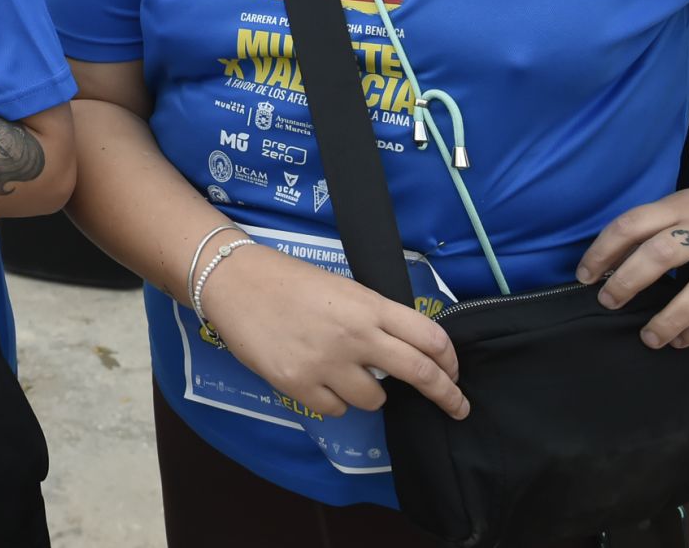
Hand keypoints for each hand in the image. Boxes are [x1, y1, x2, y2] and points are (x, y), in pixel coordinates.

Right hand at [200, 243, 468, 420]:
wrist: (231, 280)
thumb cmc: (286, 279)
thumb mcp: (341, 288)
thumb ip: (374, 318)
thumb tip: (404, 353)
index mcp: (367, 305)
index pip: (430, 337)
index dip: (450, 361)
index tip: (455, 375)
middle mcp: (354, 335)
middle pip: (420, 374)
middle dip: (446, 396)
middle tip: (457, 408)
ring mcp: (326, 363)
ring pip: (375, 400)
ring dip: (368, 392)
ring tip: (342, 371)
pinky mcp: (298, 384)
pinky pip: (335, 410)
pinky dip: (331, 399)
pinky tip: (313, 376)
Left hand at [578, 172, 688, 348]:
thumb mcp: (686, 203)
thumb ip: (656, 226)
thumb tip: (612, 261)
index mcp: (683, 206)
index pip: (632, 224)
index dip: (603, 250)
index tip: (584, 275)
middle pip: (662, 254)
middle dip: (629, 281)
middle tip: (608, 302)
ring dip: (671, 317)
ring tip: (648, 338)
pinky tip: (682, 340)